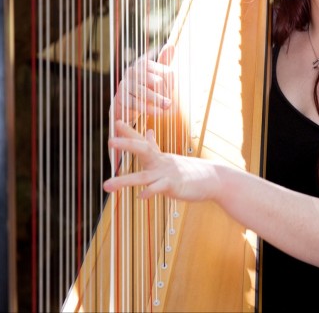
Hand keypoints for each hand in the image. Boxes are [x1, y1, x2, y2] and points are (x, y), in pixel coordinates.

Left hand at [104, 121, 221, 202]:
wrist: (211, 179)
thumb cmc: (189, 170)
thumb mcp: (169, 158)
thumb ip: (155, 146)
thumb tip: (149, 131)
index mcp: (157, 156)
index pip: (141, 141)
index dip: (128, 132)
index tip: (115, 122)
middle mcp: (160, 162)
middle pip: (142, 150)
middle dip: (126, 144)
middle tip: (110, 141)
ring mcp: (166, 173)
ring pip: (143, 176)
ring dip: (124, 180)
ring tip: (107, 185)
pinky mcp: (174, 186)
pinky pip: (159, 188)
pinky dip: (150, 191)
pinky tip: (140, 196)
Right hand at [110, 44, 175, 124]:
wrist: (124, 104)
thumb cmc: (144, 88)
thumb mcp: (155, 75)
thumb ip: (164, 62)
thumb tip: (171, 45)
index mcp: (144, 63)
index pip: (165, 72)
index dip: (172, 84)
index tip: (172, 93)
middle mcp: (133, 70)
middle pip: (157, 82)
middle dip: (165, 94)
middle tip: (170, 103)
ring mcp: (126, 83)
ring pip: (147, 93)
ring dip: (159, 102)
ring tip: (168, 108)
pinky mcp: (121, 96)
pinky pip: (138, 103)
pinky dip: (150, 109)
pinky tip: (158, 113)